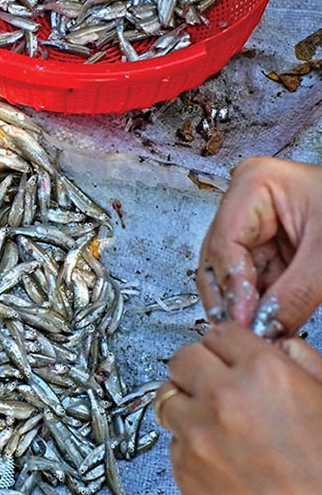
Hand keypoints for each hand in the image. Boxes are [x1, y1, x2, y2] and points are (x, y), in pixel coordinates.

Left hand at [157, 323, 321, 494]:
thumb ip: (301, 363)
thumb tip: (281, 346)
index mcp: (264, 374)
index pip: (221, 332)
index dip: (228, 344)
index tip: (229, 354)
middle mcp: (225, 397)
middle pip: (184, 357)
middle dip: (200, 366)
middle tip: (214, 382)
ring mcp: (199, 432)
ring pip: (168, 395)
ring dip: (188, 403)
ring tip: (216, 421)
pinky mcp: (184, 466)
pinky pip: (173, 438)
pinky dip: (189, 442)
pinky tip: (218, 452)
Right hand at [197, 157, 321, 334]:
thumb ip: (294, 294)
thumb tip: (264, 326)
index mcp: (254, 183)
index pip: (225, 241)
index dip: (232, 284)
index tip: (243, 320)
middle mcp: (247, 202)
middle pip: (219, 256)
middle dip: (231, 297)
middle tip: (243, 330)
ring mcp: (256, 226)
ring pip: (231, 272)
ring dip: (242, 304)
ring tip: (254, 329)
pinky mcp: (269, 247)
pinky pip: (253, 279)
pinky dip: (257, 303)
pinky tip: (263, 320)